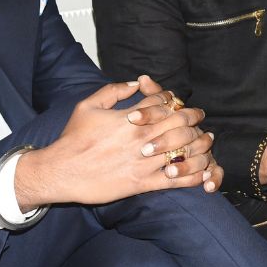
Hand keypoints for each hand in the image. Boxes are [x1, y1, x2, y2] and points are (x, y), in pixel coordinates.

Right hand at [16, 79, 214, 207]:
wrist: (60, 171)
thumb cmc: (72, 138)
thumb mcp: (87, 105)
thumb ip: (113, 90)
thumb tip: (135, 83)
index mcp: (131, 118)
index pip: (163, 102)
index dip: (174, 100)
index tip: (179, 102)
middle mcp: (141, 138)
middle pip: (180, 122)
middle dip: (193, 117)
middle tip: (200, 116)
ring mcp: (144, 162)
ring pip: (182, 150)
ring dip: (199, 144)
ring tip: (206, 141)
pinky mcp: (141, 183)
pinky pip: (174, 180)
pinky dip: (191, 175)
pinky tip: (200, 172)